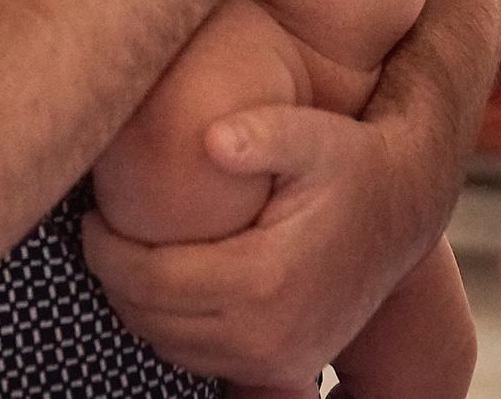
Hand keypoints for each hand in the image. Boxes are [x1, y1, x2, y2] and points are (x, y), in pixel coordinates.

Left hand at [84, 104, 435, 385]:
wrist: (406, 209)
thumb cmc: (353, 161)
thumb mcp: (313, 135)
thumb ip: (264, 133)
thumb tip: (213, 138)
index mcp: (263, 278)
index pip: (148, 279)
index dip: (106, 249)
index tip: (94, 217)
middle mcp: (269, 332)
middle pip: (151, 320)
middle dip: (114, 278)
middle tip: (101, 234)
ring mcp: (281, 358)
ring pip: (172, 348)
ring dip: (142, 307)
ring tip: (131, 256)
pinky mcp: (290, 367)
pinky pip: (205, 361)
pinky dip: (175, 330)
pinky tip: (172, 284)